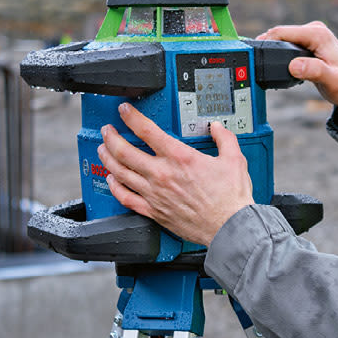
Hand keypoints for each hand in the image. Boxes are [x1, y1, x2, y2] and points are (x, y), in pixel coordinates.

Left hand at [97, 103, 252, 246]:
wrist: (229, 227)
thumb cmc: (231, 198)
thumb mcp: (234, 159)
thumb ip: (225, 139)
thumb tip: (218, 128)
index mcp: (180, 157)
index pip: (147, 130)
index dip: (131, 117)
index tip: (125, 111)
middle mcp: (162, 174)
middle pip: (125, 151)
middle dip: (111, 137)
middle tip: (108, 130)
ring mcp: (155, 194)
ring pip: (121, 172)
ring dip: (108, 158)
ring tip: (103, 150)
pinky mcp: (154, 211)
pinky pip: (126, 198)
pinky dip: (115, 187)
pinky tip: (112, 180)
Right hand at [257, 22, 337, 124]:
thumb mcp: (331, 81)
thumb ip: (314, 71)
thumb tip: (294, 66)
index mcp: (318, 34)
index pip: (282, 32)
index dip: (266, 42)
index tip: (254, 55)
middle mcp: (315, 30)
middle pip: (281, 34)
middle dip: (268, 47)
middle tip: (258, 64)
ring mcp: (312, 36)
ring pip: (283, 39)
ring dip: (274, 50)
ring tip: (266, 65)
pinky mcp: (310, 43)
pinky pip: (289, 44)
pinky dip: (281, 52)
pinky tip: (278, 64)